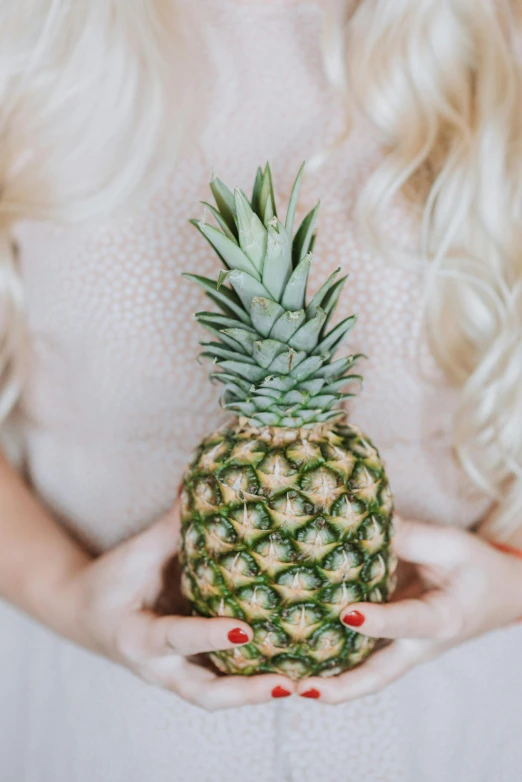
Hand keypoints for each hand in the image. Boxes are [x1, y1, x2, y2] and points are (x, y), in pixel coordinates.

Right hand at [58, 505, 294, 710]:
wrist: (83, 614)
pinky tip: (291, 667)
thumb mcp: (134, 554)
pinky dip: (253, 680)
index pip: (176, 637)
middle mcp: (158, 666)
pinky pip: (222, 681)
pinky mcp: (189, 670)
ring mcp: (175, 674)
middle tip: (287, 684)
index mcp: (137, 637)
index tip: (245, 631)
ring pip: (218, 695)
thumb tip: (208, 486)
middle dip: (247, 693)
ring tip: (303, 682)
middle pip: (205, 693)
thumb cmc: (108, 582)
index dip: (209, 636)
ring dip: (257, 692)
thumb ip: (172, 528)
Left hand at [296, 518, 521, 703]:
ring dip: (327, 682)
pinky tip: (296, 656)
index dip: (378, 621)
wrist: (501, 596)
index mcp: (443, 619)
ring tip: (285, 680)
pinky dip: (330, 663)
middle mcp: (419, 645)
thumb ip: (407, 536)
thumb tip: (357, 521)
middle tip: (300, 687)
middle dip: (339, 687)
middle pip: (377, 676)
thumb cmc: (477, 568)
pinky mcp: (391, 644)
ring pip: (364, 675)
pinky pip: (359, 659)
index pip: (407, 622)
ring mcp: (404, 650)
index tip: (347, 612)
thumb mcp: (451, 545)